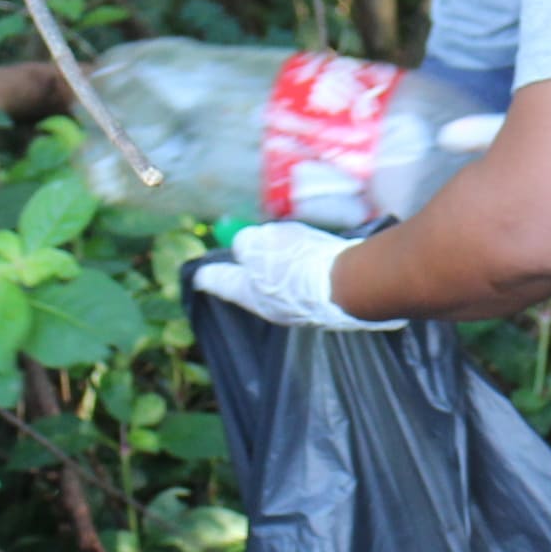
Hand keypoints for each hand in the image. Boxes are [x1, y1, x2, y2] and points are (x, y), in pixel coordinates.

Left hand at [190, 222, 404, 330]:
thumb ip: (247, 244)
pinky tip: (316, 256)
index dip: (208, 276)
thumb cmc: (299, 266)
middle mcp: (273, 307)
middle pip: (253, 286)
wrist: (354, 286)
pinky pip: (309, 281)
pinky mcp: (328, 302)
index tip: (197, 277)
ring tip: (285, 251)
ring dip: (281, 268)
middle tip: (243, 259)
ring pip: (283, 284)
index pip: (221, 282)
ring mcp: (302, 307)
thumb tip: (247, 246)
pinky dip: (307, 268)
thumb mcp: (262, 245)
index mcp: (250, 294)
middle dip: (248, 272)